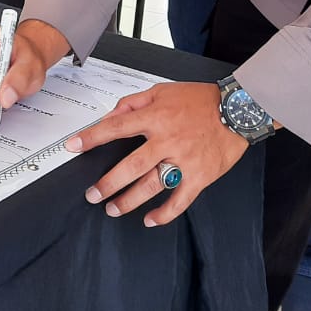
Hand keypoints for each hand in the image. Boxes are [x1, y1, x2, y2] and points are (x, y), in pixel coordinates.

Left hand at [65, 81, 249, 227]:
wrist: (238, 109)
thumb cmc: (199, 100)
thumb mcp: (162, 91)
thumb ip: (133, 103)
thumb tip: (110, 116)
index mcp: (155, 117)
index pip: (116, 127)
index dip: (92, 137)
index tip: (73, 146)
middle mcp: (167, 140)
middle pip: (130, 166)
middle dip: (107, 182)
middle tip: (92, 194)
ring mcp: (184, 160)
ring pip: (151, 186)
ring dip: (129, 201)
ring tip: (112, 208)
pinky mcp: (200, 176)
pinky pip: (179, 200)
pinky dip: (164, 213)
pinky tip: (150, 220)